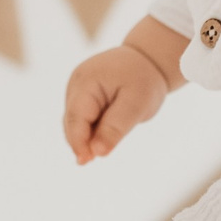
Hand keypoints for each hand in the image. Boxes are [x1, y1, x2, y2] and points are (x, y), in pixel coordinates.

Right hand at [64, 44, 169, 163]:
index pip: (77, 116)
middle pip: (72, 120)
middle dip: (80, 141)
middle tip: (89, 162)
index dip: (78, 141)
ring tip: (99, 148)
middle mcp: (76, 82)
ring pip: (75, 120)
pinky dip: (89, 128)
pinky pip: (82, 116)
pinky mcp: (82, 93)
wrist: (148, 58)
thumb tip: (97, 152)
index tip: (85, 160)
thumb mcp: (136, 104)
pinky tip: (99, 138)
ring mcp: (77, 87)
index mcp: (88, 80)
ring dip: (85, 136)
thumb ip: (115, 127)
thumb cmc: (144, 80)